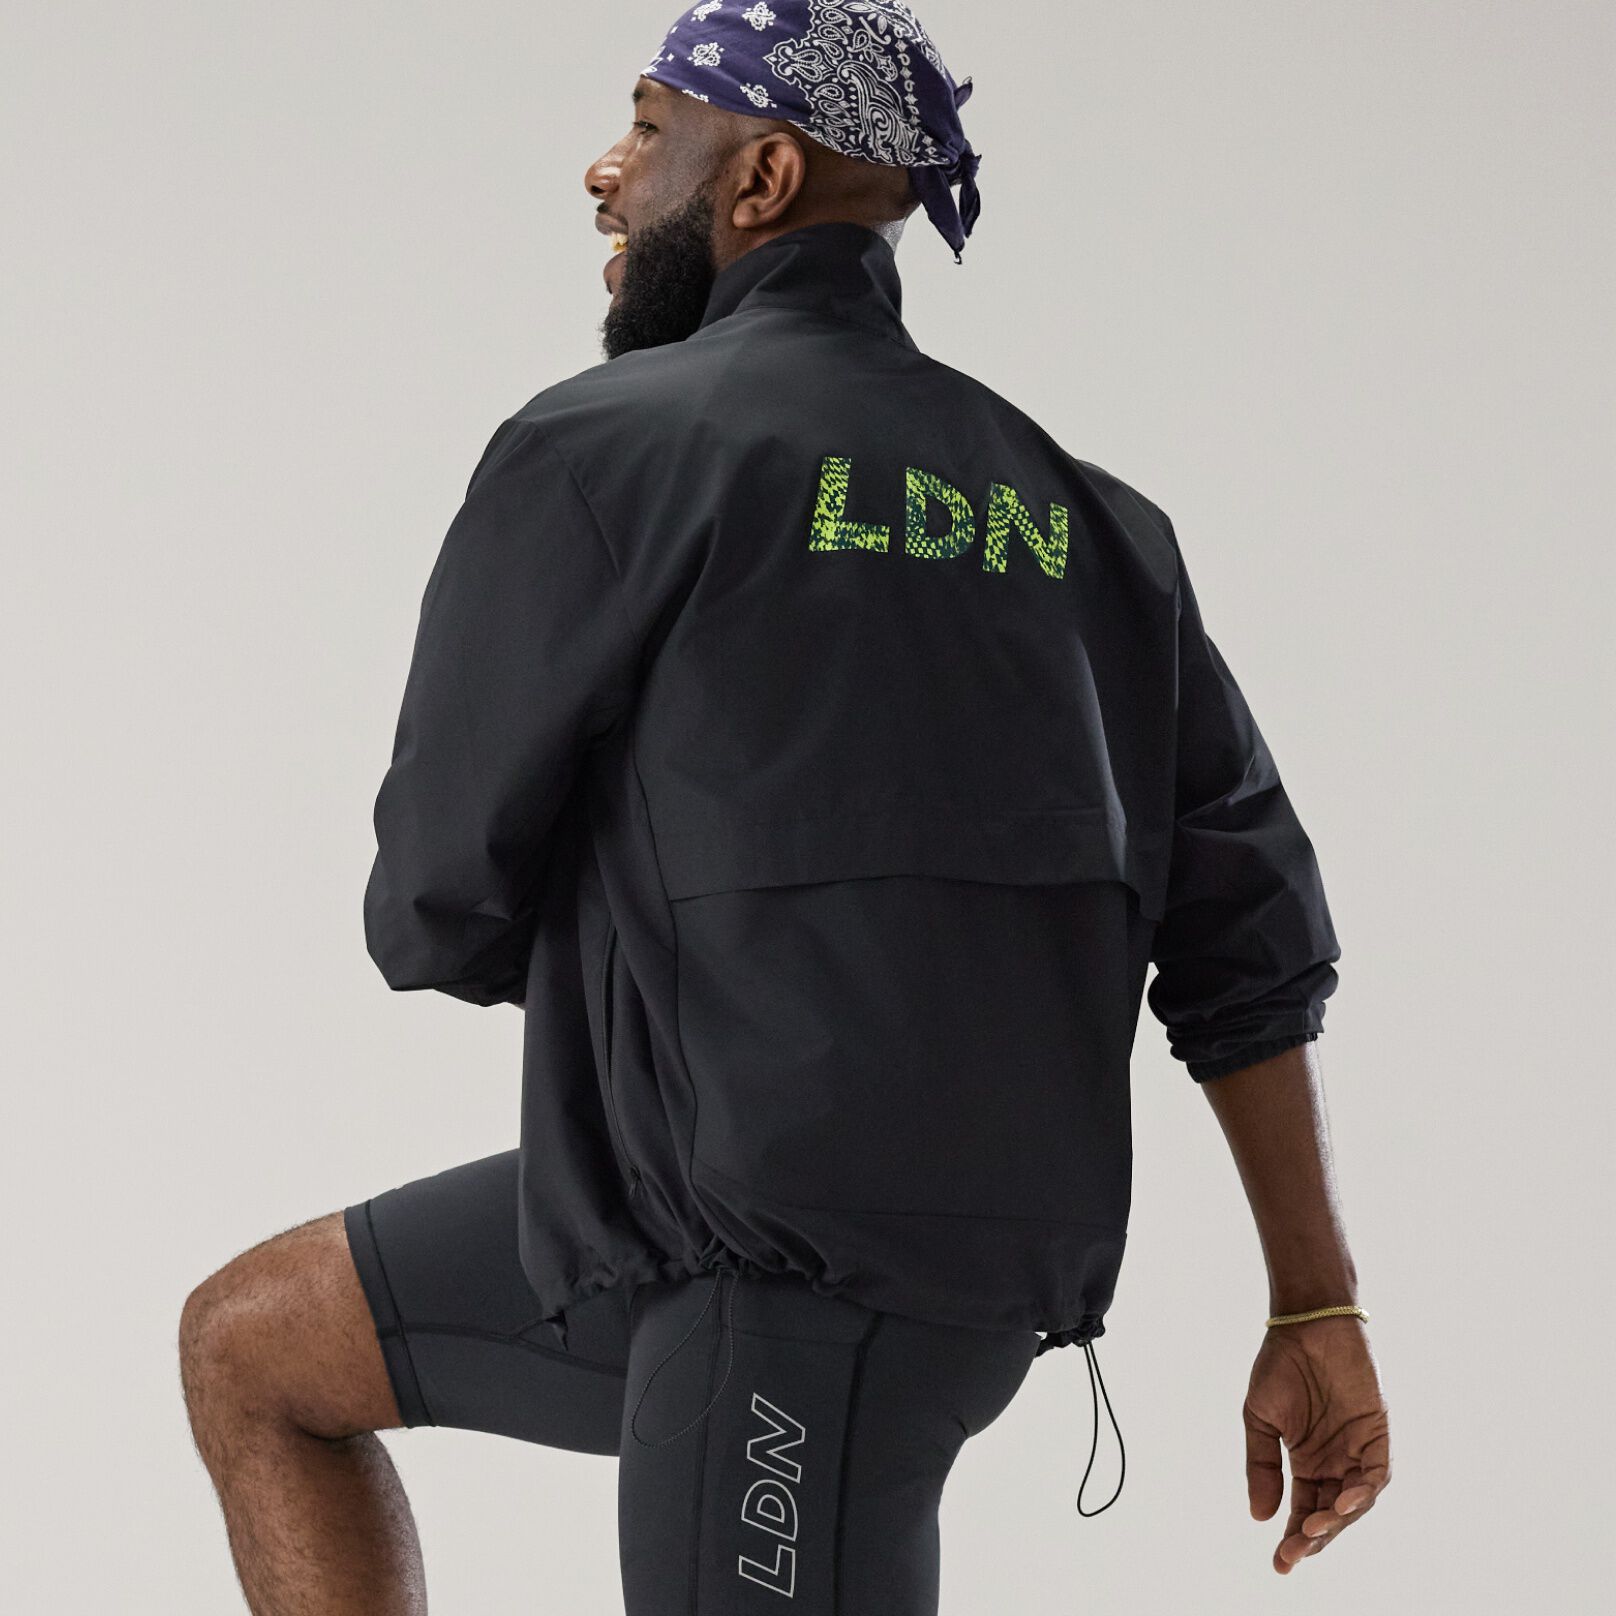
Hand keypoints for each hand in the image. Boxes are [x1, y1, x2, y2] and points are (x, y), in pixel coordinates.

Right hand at [1243, 1315, 1390, 1573]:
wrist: (1304, 1324)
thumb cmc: (1280, 1365)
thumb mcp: (1260, 1419)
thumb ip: (1263, 1466)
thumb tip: (1260, 1517)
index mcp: (1307, 1460)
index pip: (1303, 1510)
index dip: (1293, 1539)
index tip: (1279, 1564)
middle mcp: (1335, 1461)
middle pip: (1330, 1514)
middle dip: (1313, 1539)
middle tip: (1293, 1554)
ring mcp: (1357, 1449)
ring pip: (1354, 1502)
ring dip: (1335, 1521)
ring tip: (1312, 1531)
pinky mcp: (1377, 1434)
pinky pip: (1376, 1475)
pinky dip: (1362, 1493)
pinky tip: (1341, 1503)